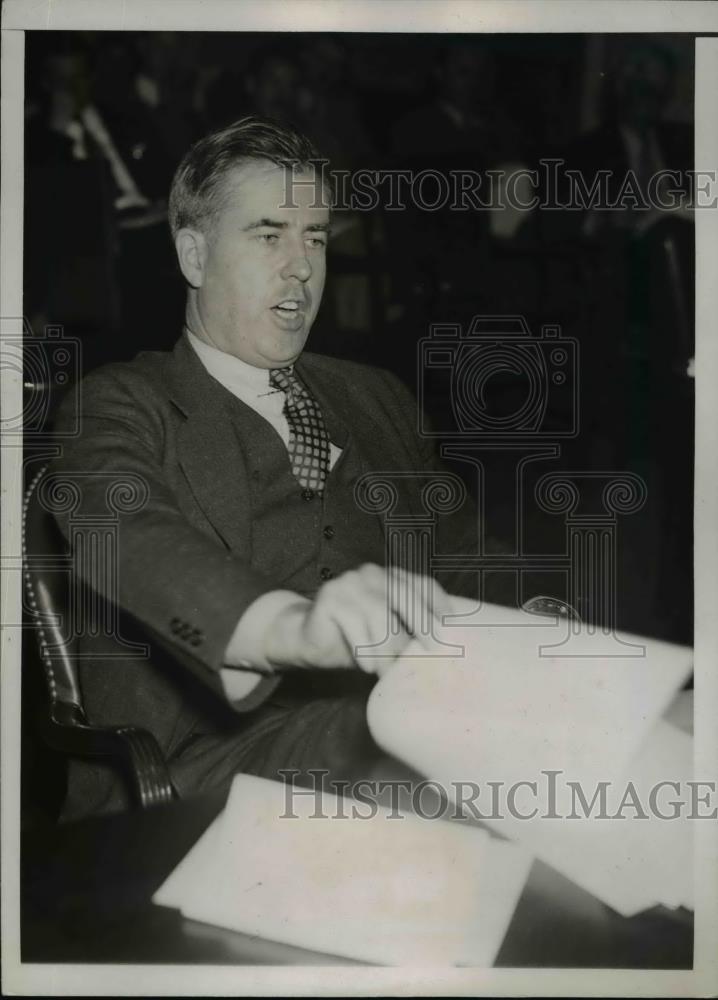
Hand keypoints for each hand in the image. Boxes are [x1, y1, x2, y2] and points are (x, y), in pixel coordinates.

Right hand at [263, 563, 458, 673]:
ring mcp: (350, 582)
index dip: (440, 607)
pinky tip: (367, 667)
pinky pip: (356, 626)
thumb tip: (443, 648)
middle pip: (406, 597)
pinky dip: (365, 651)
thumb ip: (409, 630)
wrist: (307, 638)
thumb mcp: (388, 633)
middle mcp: (372, 574)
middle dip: (422, 626)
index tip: (451, 632)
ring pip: (381, 616)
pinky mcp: (331, 596)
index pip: (423, 586)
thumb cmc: (355, 638)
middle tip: (432, 652)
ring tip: (389, 672)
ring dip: (388, 649)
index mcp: (391, 577)